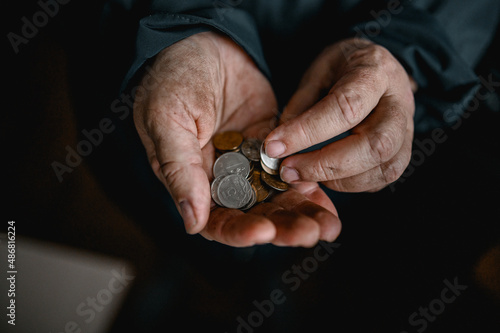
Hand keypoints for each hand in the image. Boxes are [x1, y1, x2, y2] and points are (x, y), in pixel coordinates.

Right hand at [133, 31, 340, 246]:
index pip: (216, 220)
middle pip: (254, 214)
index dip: (239, 231)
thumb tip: (193, 223)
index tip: (263, 232)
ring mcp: (250, 163)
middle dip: (282, 227)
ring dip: (302, 213)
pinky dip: (310, 186)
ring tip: (328, 226)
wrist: (203, 43)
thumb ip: (179, 170)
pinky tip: (328, 200)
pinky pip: (292, 171)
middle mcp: (223, 180)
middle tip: (309, 233)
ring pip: (277, 198)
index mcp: (193, 181)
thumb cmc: (173, 80)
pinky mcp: (272, 147)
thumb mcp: (167, 121)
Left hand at [264, 38, 415, 191]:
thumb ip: (299, 106)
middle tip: (288, 170)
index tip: (274, 147)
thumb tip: (279, 146)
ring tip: (304, 174)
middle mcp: (400, 103)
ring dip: (338, 180)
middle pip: (375, 145)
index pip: (345, 108)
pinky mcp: (404, 151)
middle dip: (326, 165)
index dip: (306, 132)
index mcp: (375, 71)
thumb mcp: (316, 72)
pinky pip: (383, 178)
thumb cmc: (343, 67)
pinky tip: (326, 176)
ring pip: (384, 167)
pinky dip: (351, 185)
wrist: (376, 65)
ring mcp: (408, 130)